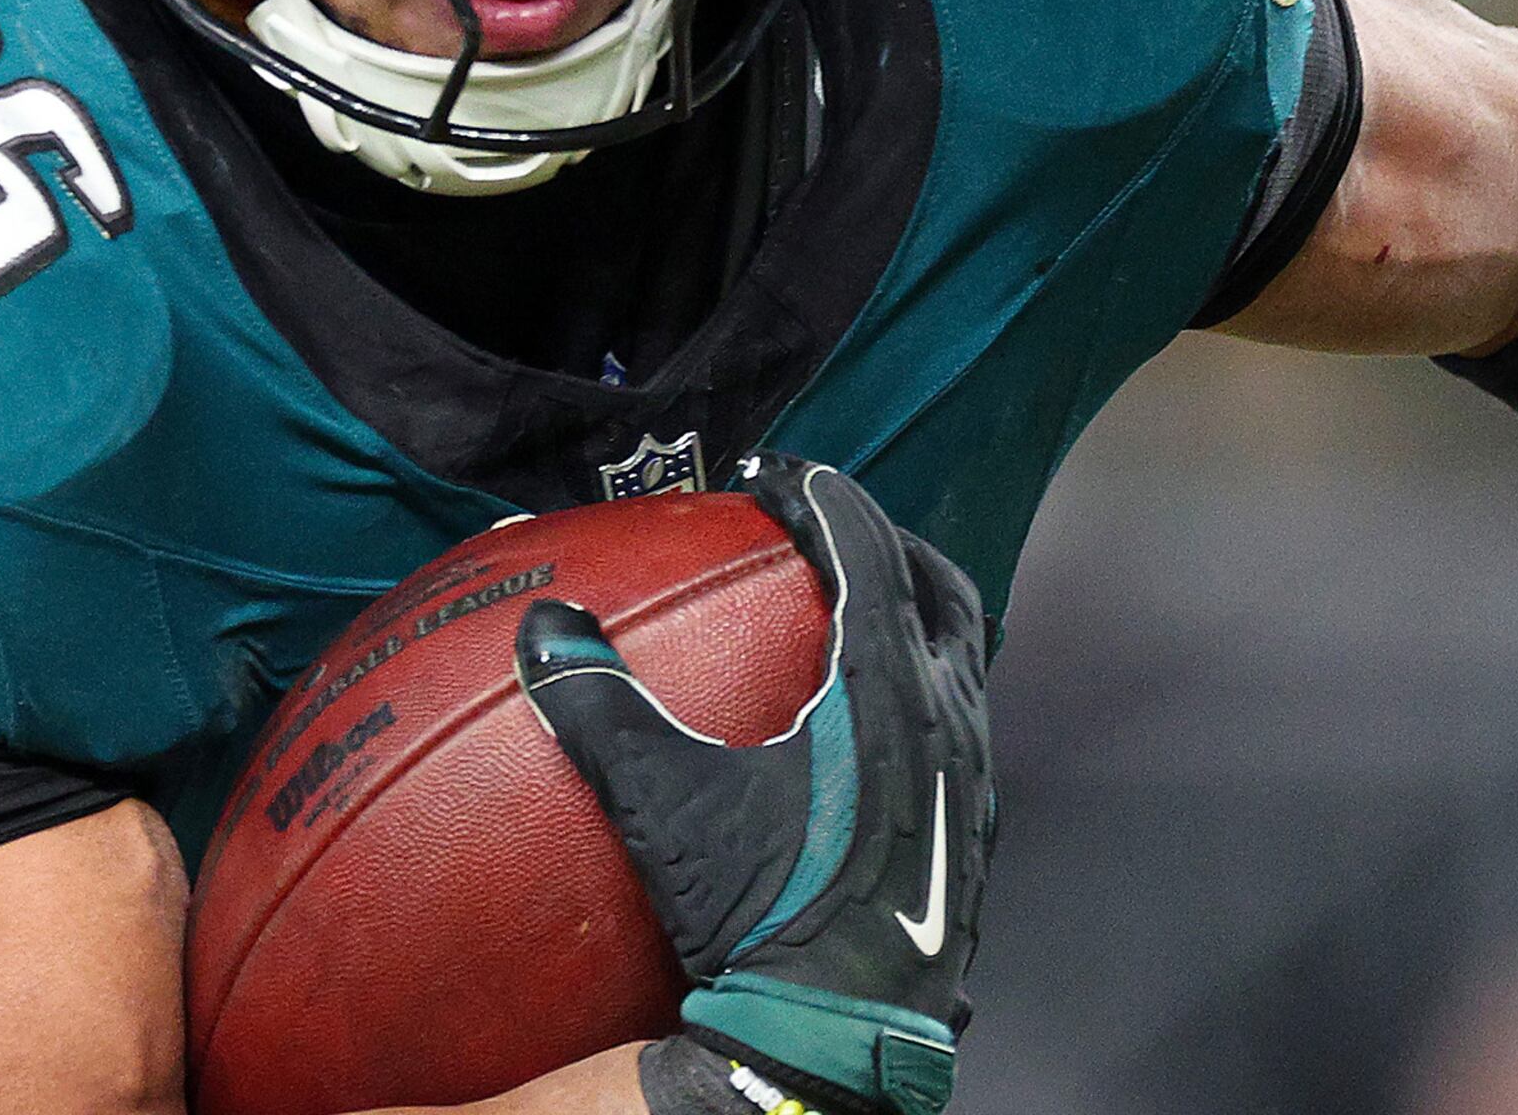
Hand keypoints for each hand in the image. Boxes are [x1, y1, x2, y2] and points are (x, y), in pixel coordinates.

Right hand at [515, 454, 992, 1114]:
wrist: (842, 1037)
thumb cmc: (764, 920)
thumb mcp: (670, 811)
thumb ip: (602, 712)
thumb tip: (543, 628)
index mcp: (889, 687)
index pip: (866, 548)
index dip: (819, 497)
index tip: (768, 479)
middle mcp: (949, 714)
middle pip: (934, 582)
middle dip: (880, 537)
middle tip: (818, 525)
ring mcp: (974, 771)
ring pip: (960, 649)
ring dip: (911, 607)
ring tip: (853, 601)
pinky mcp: (974, 821)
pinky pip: (961, 713)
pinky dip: (921, 678)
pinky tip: (869, 714)